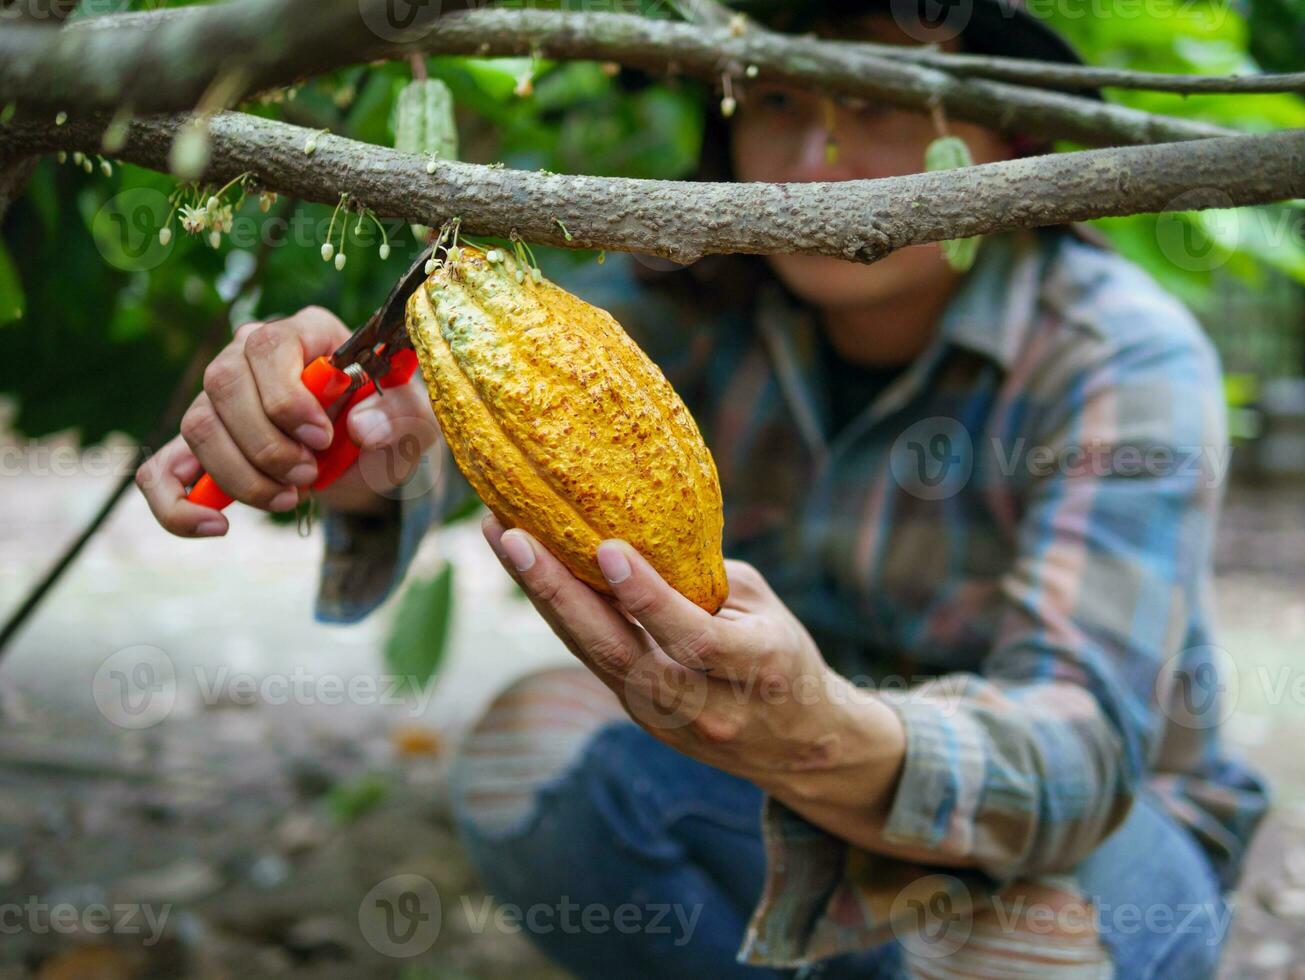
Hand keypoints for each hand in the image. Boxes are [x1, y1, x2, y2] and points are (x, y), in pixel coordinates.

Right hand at [137, 307, 438, 537]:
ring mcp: (219, 401)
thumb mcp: (416, 420)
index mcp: (305, 333)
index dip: (286, 397)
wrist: (375, 457)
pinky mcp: (202, 448)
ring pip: (198, 428)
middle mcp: (250, 356)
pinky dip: (177, 505)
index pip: (266, 346)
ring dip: (242, 475)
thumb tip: (360, 427)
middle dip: (266, 444)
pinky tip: (217, 527)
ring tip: (290, 497)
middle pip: (222, 385)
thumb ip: (400, 416)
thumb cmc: (392, 424)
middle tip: (310, 476)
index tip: (323, 439)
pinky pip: (161, 471)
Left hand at [481, 515, 905, 815]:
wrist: (796, 745)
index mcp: (754, 669)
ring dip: (542, 596)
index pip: (693, 639)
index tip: (605, 549)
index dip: (647, 597)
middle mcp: (703, 705)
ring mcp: (664, 718)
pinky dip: (560, 612)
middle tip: (512, 537)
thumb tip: (632, 530)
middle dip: (559, 592)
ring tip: (501, 538)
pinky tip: (529, 569)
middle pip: (617, 652)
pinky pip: (593, 657)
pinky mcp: (638, 715)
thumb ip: (701, 579)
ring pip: (592, 655)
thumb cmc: (781, 655)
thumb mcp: (763, 608)